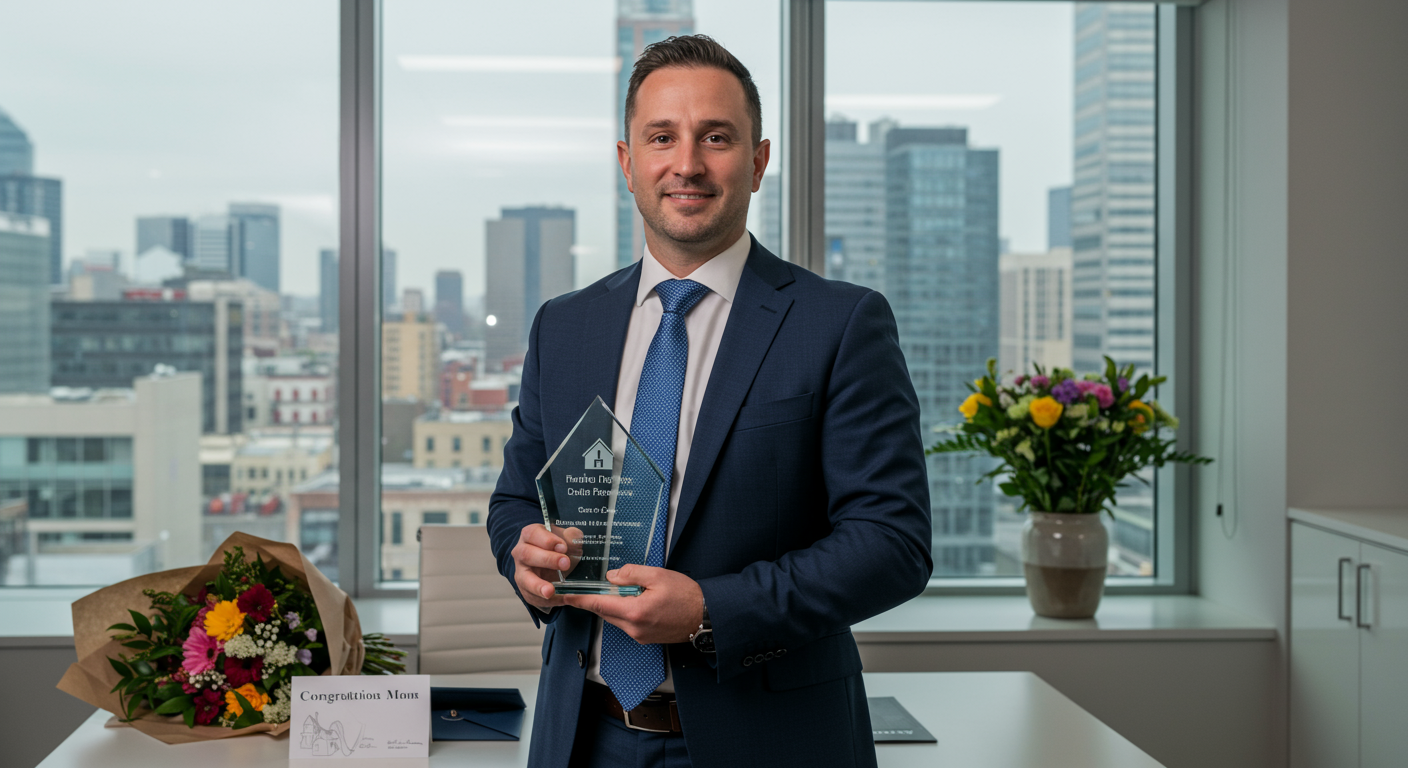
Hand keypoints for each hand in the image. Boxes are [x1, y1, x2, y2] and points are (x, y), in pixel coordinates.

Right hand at [510, 523, 581, 609]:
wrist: (554, 566)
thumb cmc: (558, 548)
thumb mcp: (567, 538)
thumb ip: (571, 536)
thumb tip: (574, 537)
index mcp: (530, 535)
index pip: (533, 534)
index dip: (547, 540)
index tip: (563, 547)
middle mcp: (521, 553)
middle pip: (527, 554)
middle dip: (546, 559)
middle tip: (565, 564)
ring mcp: (521, 573)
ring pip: (525, 579)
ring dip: (538, 585)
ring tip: (550, 591)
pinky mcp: (526, 590)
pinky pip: (534, 597)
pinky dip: (549, 599)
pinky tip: (562, 599)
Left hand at [560, 564, 703, 644]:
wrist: (706, 616)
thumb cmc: (687, 596)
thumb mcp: (658, 576)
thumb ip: (632, 574)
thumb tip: (612, 576)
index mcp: (635, 612)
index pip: (599, 604)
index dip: (580, 599)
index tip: (565, 596)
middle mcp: (634, 628)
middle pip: (605, 612)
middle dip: (594, 600)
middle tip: (583, 588)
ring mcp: (639, 635)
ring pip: (615, 617)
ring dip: (611, 604)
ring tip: (614, 589)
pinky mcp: (645, 638)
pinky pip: (626, 623)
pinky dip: (623, 611)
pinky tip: (631, 599)